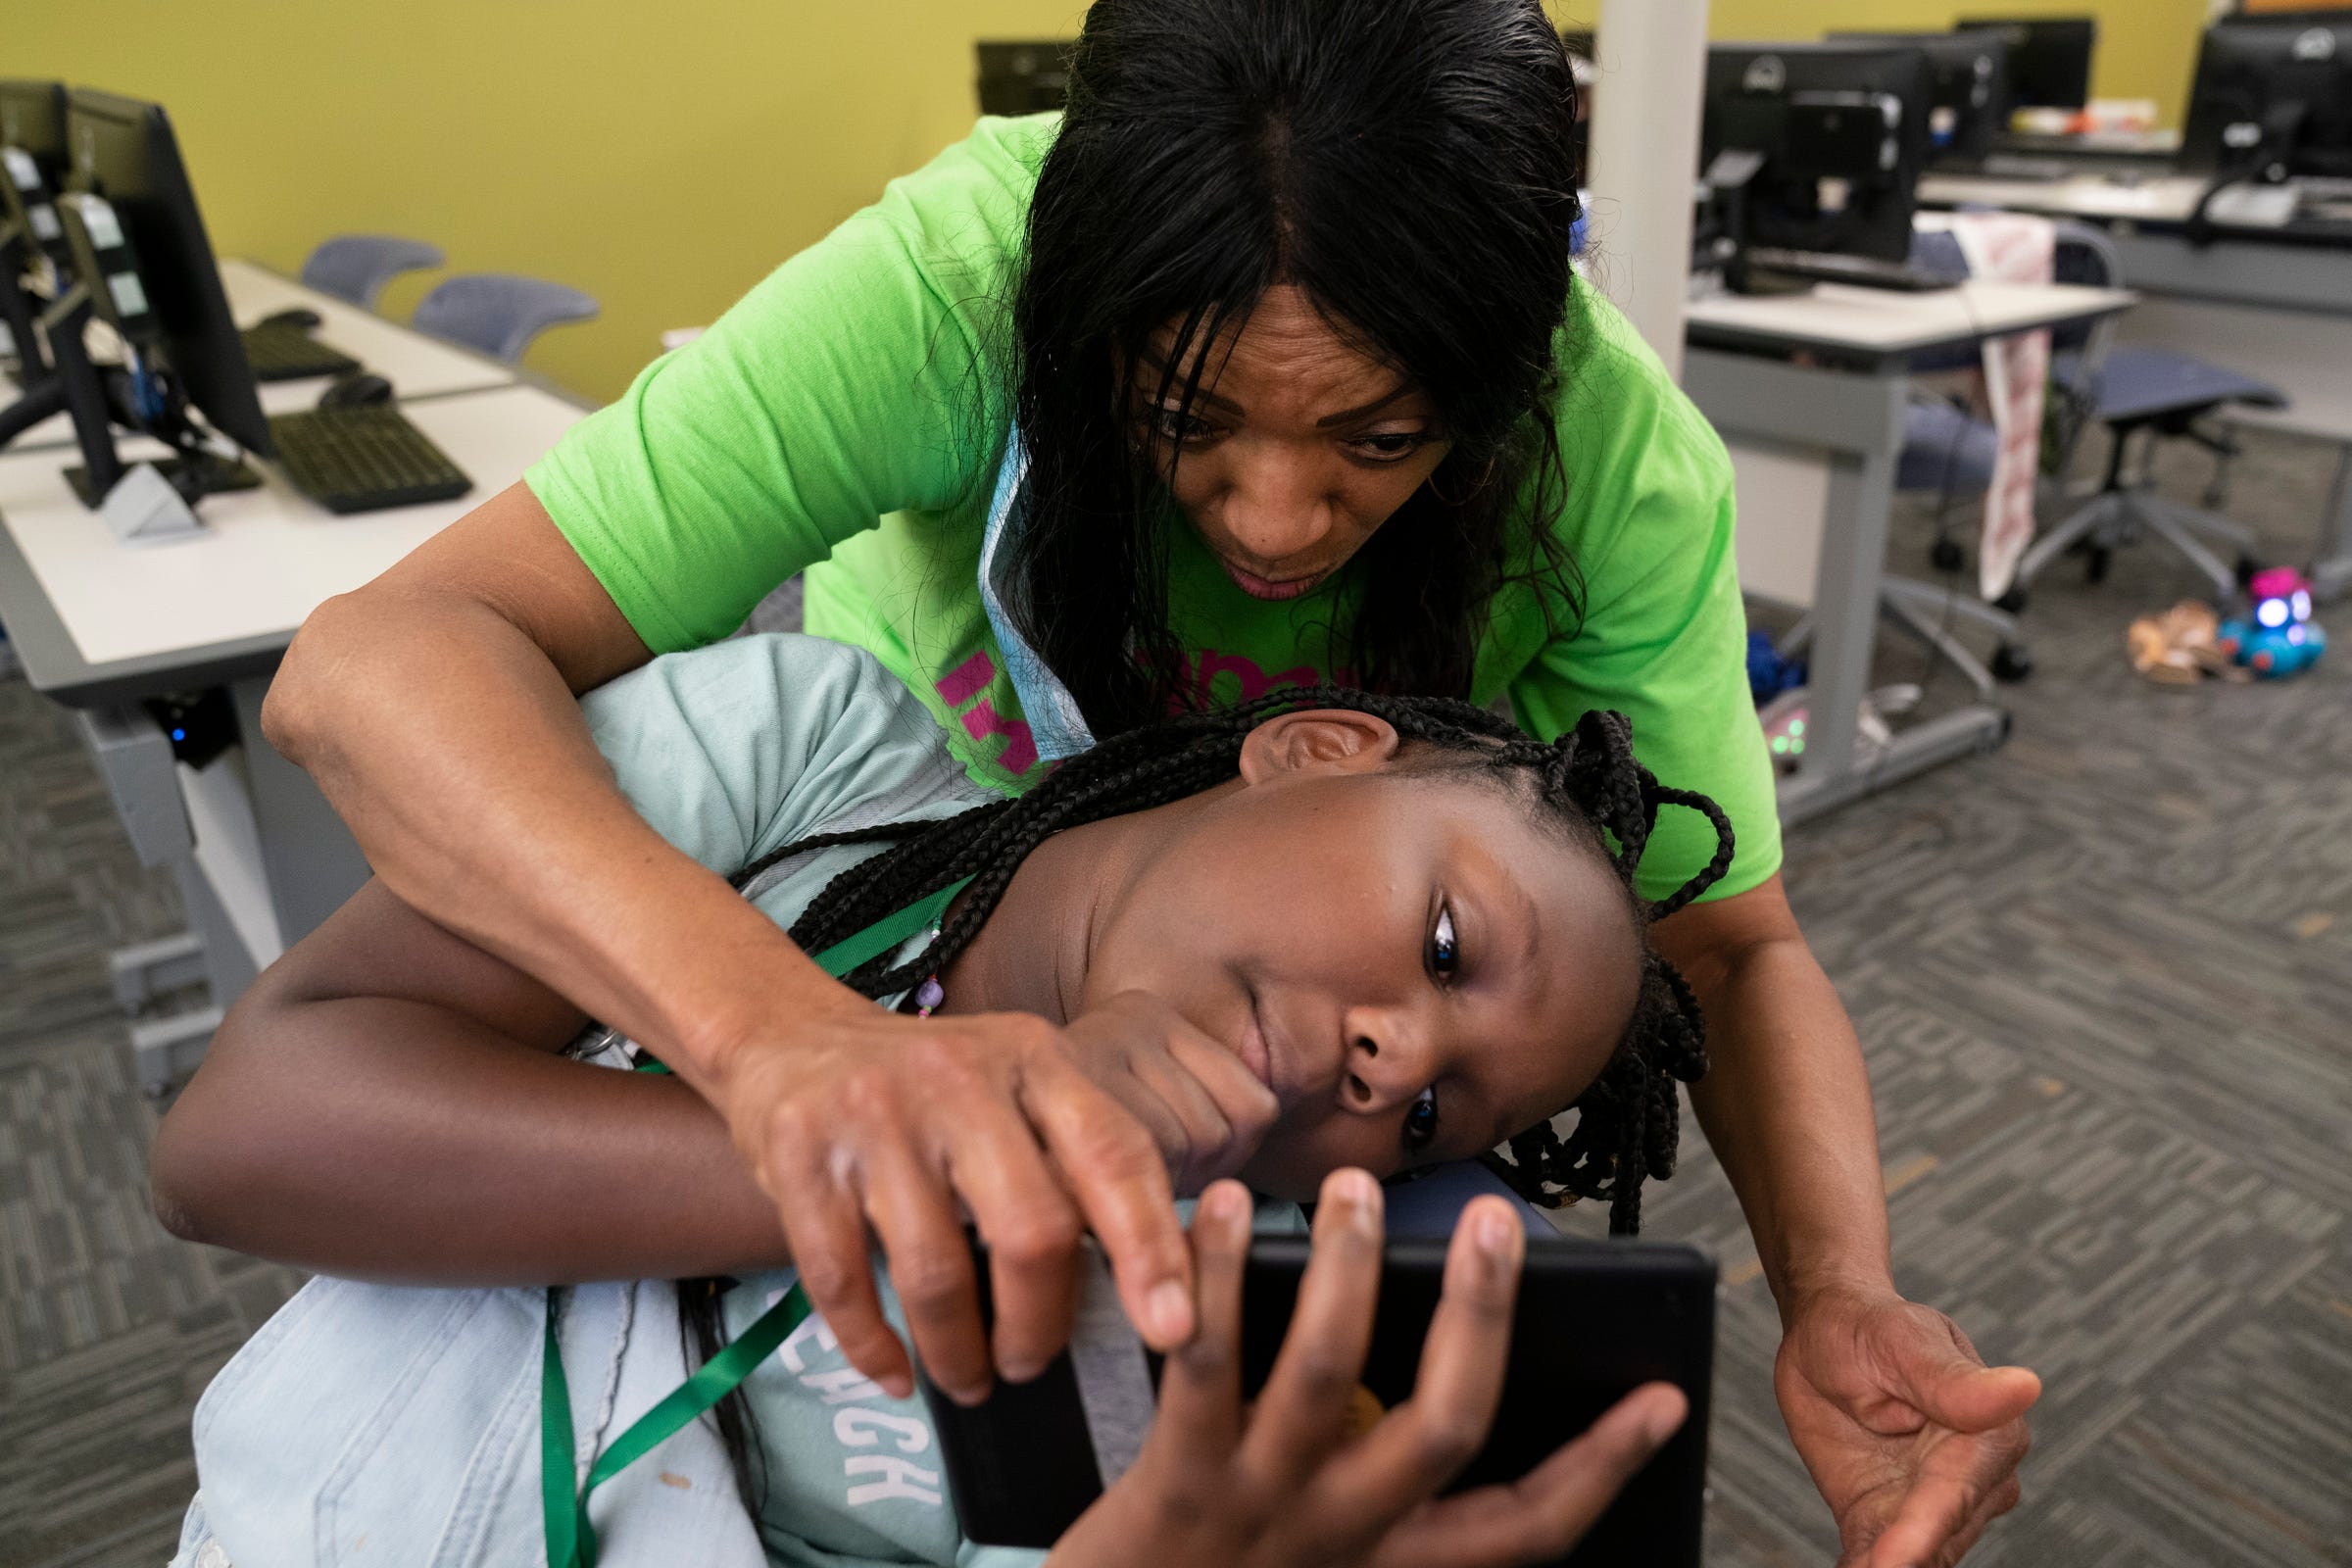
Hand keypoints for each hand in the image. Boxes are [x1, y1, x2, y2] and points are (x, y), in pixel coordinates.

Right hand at [715, 994, 1274, 1408]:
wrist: (789, 1035)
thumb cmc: (930, 1091)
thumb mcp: (1014, 1089)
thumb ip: (1075, 1162)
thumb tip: (1151, 1285)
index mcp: (1033, 1059)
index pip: (1114, 1153)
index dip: (1151, 1247)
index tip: (1174, 1327)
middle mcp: (960, 1076)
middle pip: (1032, 1228)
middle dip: (1040, 1323)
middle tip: (1032, 1364)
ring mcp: (876, 1113)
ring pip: (936, 1269)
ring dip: (958, 1351)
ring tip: (969, 1378)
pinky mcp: (801, 1153)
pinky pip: (843, 1280)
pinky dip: (873, 1346)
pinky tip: (895, 1372)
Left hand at [1050, 1171, 1689, 1567]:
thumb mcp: (1328, 1553)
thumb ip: (1380, 1479)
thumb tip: (1441, 1357)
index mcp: (1394, 1561)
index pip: (1526, 1526)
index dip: (1602, 1464)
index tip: (1663, 1399)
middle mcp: (1345, 1537)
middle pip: (1446, 1426)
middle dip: (1482, 1317)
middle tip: (1498, 1220)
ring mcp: (1263, 1507)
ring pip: (1324, 1375)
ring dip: (1348, 1271)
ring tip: (1356, 1191)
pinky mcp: (1176, 1484)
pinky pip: (1205, 1361)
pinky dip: (1215, 1274)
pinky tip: (1217, 1208)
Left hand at [1774, 1284, 2039, 1567]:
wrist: (1826, 1333)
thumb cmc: (1873, 1327)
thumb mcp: (1903, 1343)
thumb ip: (1956, 1382)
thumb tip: (2025, 1387)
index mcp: (1992, 1434)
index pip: (1957, 1492)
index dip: (1924, 1528)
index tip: (1893, 1561)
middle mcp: (1972, 1479)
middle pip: (1940, 1536)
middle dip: (1906, 1560)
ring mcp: (1928, 1504)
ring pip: (1917, 1554)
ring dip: (1887, 1567)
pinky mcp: (1883, 1517)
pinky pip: (1875, 1553)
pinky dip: (1863, 1566)